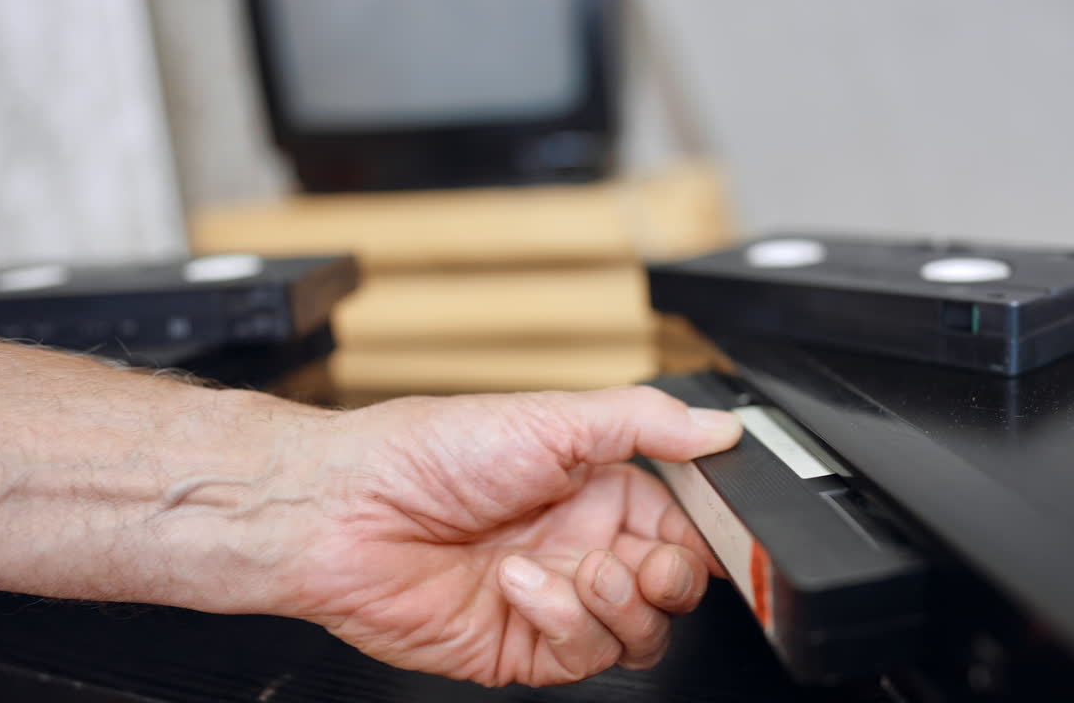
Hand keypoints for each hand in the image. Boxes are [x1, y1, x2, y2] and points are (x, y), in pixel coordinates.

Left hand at [280, 387, 741, 686]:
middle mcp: (580, 544)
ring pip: (638, 630)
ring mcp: (553, 599)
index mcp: (596, 487)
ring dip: (616, 601)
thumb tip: (720, 427)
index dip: (710, 536)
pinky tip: (524, 587)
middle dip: (671, 577)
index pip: (684, 523)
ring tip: (577, 568)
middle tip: (648, 561)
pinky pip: (582, 656)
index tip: (727, 537)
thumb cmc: (431, 453)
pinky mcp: (522, 647)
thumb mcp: (551, 417)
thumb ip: (646, 423)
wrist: (347, 511)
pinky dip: (566, 623)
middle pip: (672, 585)